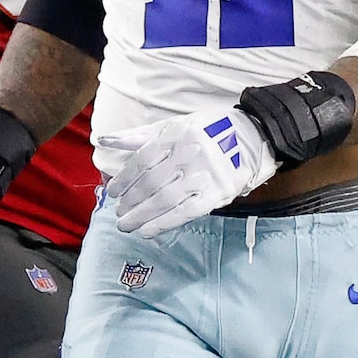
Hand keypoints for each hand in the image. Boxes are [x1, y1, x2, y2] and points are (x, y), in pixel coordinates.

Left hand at [105, 108, 277, 238]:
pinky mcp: (218, 193)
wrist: (253, 136)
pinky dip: (164, 223)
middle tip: (118, 213)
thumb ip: (139, 136)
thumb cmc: (206, 131)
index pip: (142, 161)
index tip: (112, 193)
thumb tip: (104, 140)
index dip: (124, 179)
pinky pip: (186, 212)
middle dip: (131, 201)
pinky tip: (147, 231)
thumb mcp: (174, 126)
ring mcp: (204, 175)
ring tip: (127, 225)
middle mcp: (189, 155)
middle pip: (151, 182)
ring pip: (166, 199)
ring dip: (142, 215)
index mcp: (176, 135)